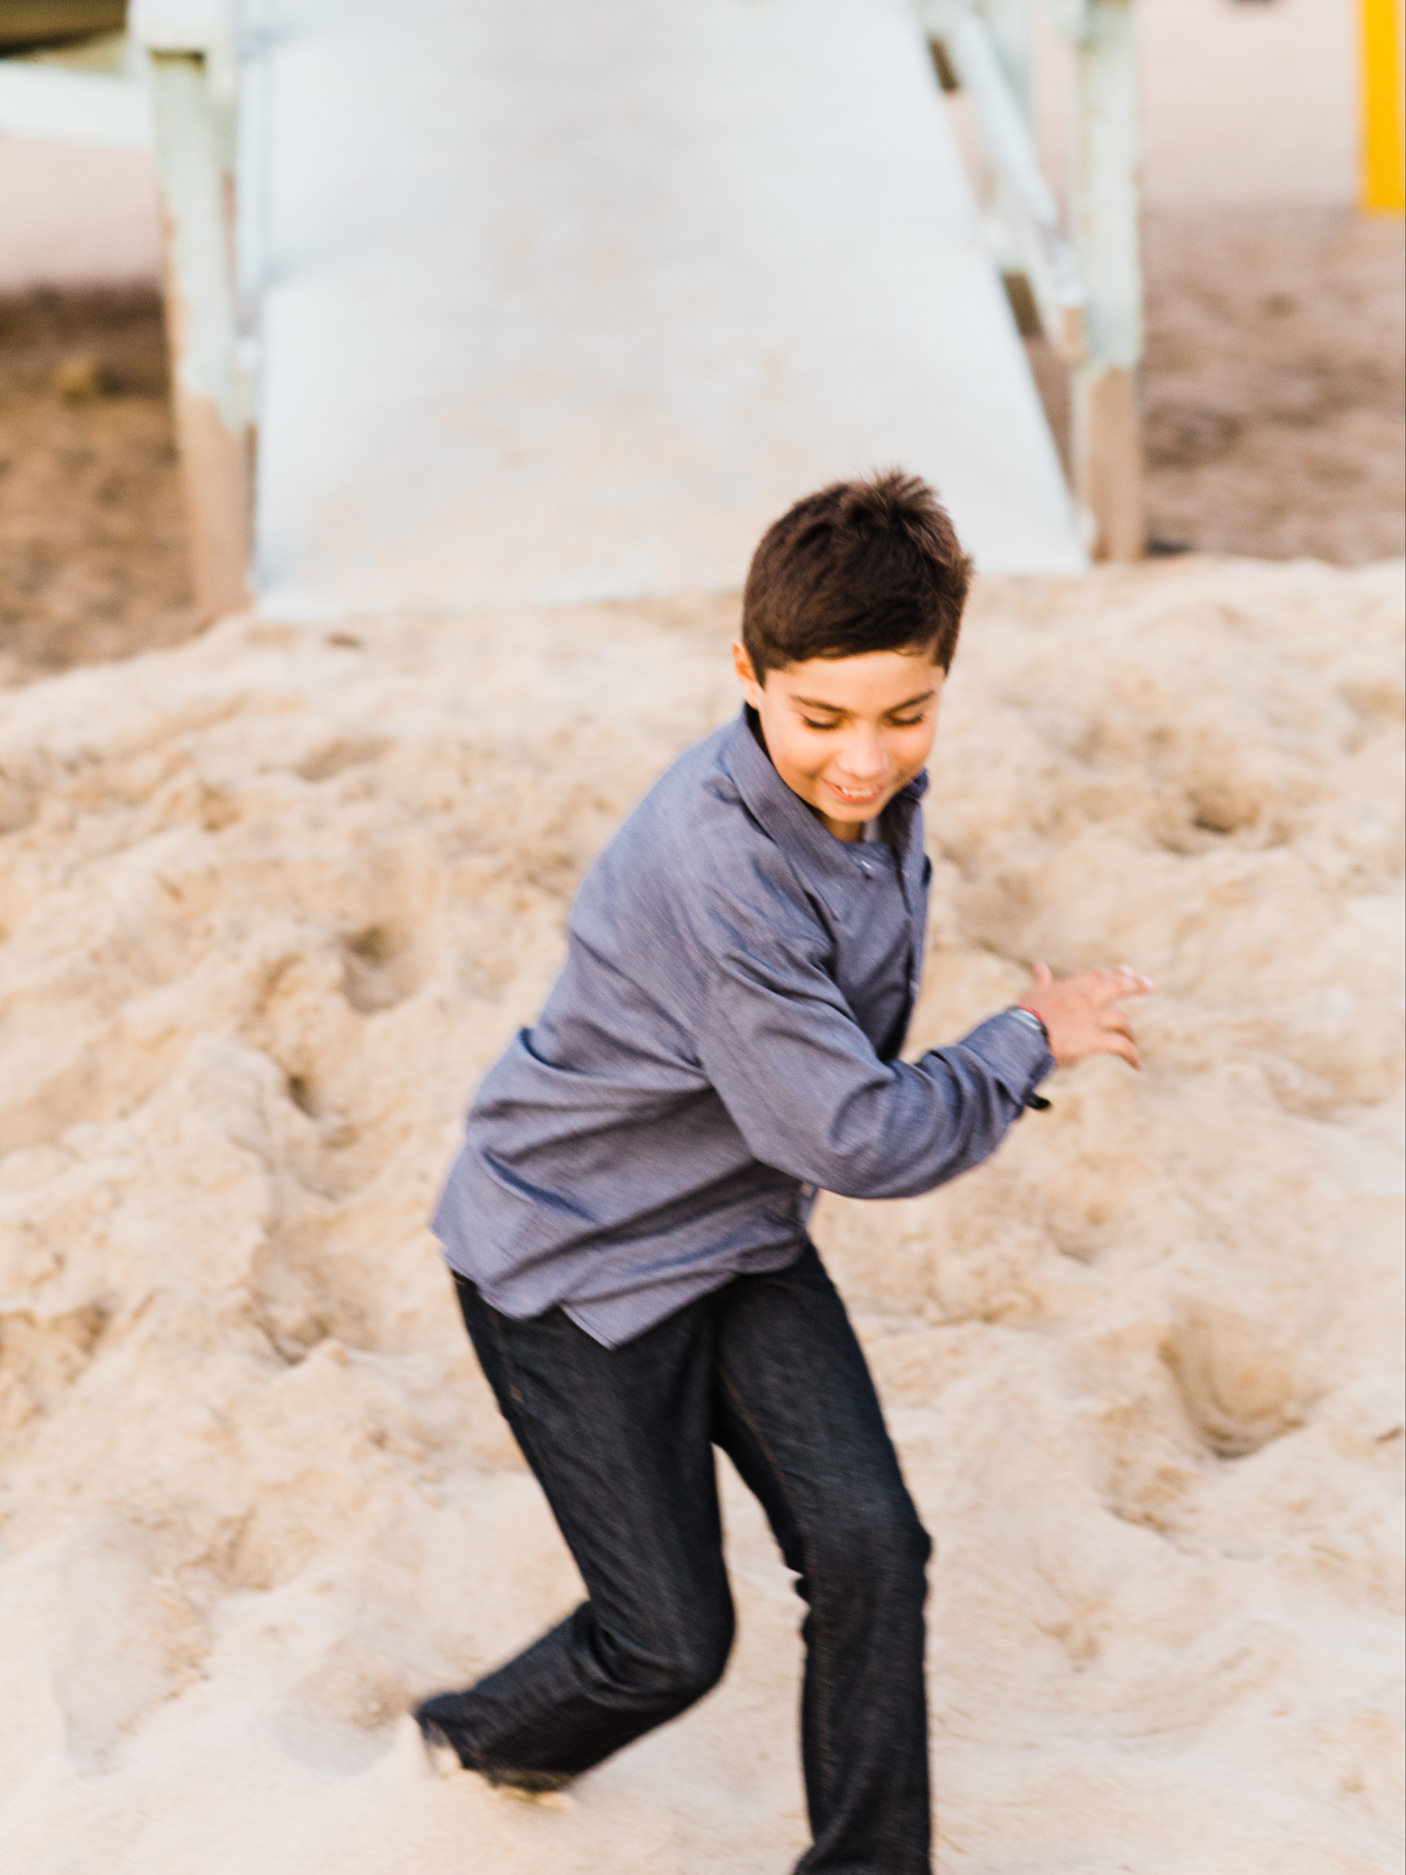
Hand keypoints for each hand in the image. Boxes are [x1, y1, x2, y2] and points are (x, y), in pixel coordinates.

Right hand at [1017, 962, 1153, 1070]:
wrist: (1019, 1040)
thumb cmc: (1020, 1021)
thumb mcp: (1031, 996)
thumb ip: (1040, 982)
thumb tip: (1040, 966)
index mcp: (1067, 989)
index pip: (1096, 976)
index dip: (1113, 974)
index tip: (1127, 972)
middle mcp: (1082, 999)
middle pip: (1116, 986)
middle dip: (1135, 985)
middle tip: (1150, 985)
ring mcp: (1090, 1018)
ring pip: (1121, 1019)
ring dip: (1129, 1032)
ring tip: (1132, 1043)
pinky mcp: (1095, 1039)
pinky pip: (1121, 1045)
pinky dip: (1132, 1054)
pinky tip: (1137, 1064)